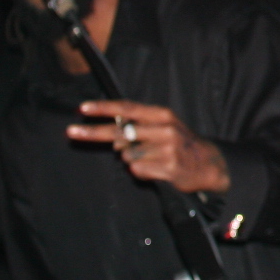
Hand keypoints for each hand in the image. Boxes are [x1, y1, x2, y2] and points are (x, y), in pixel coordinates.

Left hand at [68, 100, 230, 193]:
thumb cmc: (179, 142)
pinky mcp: (168, 168)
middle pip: (120, 132)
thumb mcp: (163, 126)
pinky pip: (137, 170)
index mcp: (162, 115)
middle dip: (93, 132)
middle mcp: (164, 129)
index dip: (104, 108)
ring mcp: (166, 149)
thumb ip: (139, 127)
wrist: (207, 163)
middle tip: (71, 132)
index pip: (128, 108)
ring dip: (130, 159)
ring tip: (149, 159)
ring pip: (126, 155)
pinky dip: (140, 171)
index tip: (83, 108)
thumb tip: (112, 137)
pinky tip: (155, 169)